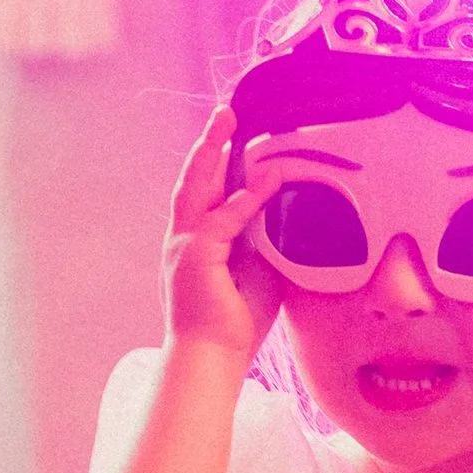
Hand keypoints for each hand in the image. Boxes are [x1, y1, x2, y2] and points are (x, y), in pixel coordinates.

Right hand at [159, 107, 286, 365]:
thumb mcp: (259, 272)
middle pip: (194, 179)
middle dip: (209, 143)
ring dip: (214, 152)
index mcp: (196, 242)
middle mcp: (184, 238)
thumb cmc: (235, 323)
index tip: (235, 138)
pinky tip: (270, 180)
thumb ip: (265, 242)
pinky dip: (248, 198)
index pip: (207, 193)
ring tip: (228, 123)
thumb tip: (288, 217)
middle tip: (225, 113)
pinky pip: (224, 219)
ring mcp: (185, 246)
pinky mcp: (196, 256)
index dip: (219, 162)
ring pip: (197, 187)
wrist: (212, 358)